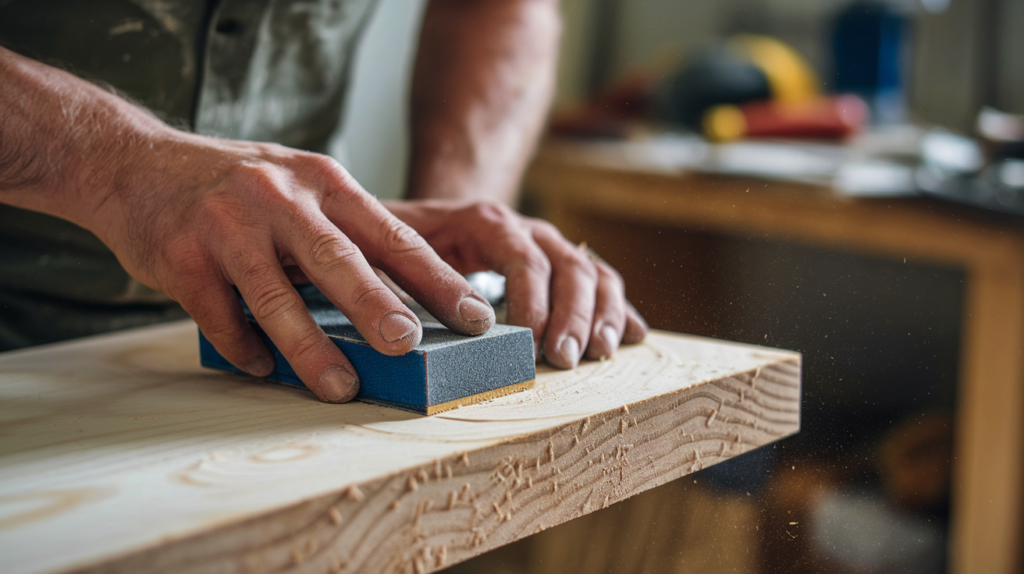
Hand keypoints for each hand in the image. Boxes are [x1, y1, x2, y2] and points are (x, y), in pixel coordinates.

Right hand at [88, 133, 496, 402]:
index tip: (476, 315)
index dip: (437, 278)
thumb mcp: (299, 187)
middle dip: (378, 306)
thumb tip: (404, 303)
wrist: (135, 164)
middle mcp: (278, 197)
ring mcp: (227, 226)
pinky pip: (221, 317)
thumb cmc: (237, 187)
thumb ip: (343, 233)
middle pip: (339, 260)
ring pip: (277, 298)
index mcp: (323, 182)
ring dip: (311, 349)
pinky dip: (245, 349)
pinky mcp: (182, 258)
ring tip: (343, 387)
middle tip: (411, 344)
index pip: (393, 234)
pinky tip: (262, 367)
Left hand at [384, 200, 647, 367]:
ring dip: (602, 314)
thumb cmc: (408, 242)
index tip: (528, 347)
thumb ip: (395, 275)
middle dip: (572, 316)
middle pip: (568, 266)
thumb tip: (397, 323)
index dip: (532, 303)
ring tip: (600, 353)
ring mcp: (551, 248)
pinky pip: (602, 282)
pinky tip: (631, 337)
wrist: (433, 223)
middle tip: (565, 360)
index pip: (523, 258)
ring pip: (592, 272)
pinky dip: (619, 309)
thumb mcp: (391, 248)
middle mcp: (528, 231)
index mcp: (487, 222)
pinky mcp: (563, 268)